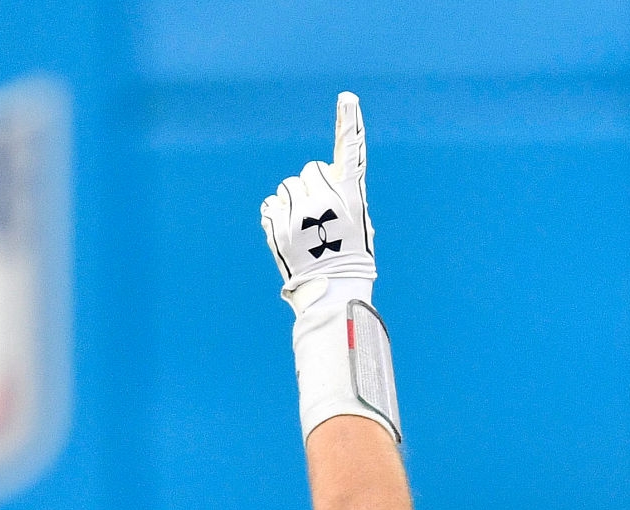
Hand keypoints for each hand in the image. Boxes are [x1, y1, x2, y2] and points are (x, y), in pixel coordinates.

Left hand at [261, 92, 376, 299]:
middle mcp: (325, 200)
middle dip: (312, 185)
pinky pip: (271, 204)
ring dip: (293, 200)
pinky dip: (278, 215)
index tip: (347, 98)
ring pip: (287, 186)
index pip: (351, 152)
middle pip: (309, 169)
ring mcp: (300, 213)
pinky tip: (291, 233)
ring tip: (305, 226)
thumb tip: (315, 177)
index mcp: (349, 197)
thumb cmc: (351, 254)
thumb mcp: (358, 222)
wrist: (333, 289)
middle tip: (320, 213)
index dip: (349, 123)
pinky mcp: (278, 227)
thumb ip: (339, 195)